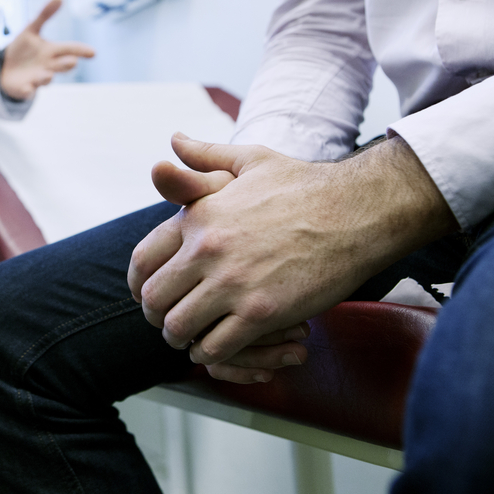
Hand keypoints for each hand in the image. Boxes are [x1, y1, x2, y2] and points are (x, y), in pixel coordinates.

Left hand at [0, 0, 94, 99]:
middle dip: (66, 64)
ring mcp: (37, 78)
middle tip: (72, 61)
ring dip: (47, 77)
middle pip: (60, 65)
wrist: (5, 68)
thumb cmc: (23, 50)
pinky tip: (27, 89)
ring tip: (48, 75)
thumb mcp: (31, 30)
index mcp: (52, 52)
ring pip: (45, 79)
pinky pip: (27, 91)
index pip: (69, 49)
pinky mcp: (24, 88)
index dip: (81, 51)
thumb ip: (45, 14)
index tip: (93, 53)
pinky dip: (27, 90)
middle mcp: (48, 66)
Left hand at [147, 135, 306, 382]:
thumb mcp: (249, 161)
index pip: (142, 260)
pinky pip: (217, 347)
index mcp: (197, 216)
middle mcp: (206, 250)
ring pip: (179, 328)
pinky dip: (212, 354)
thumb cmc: (304, 185)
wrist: (356, 210)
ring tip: (192, 339)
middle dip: (158, 316)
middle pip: (154, 300)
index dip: (137, 284)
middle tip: (170, 322)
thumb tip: (174, 139)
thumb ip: (204, 156)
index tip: (146, 294)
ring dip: (182, 339)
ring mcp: (232, 283)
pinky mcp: (261, 313)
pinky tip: (219, 348)